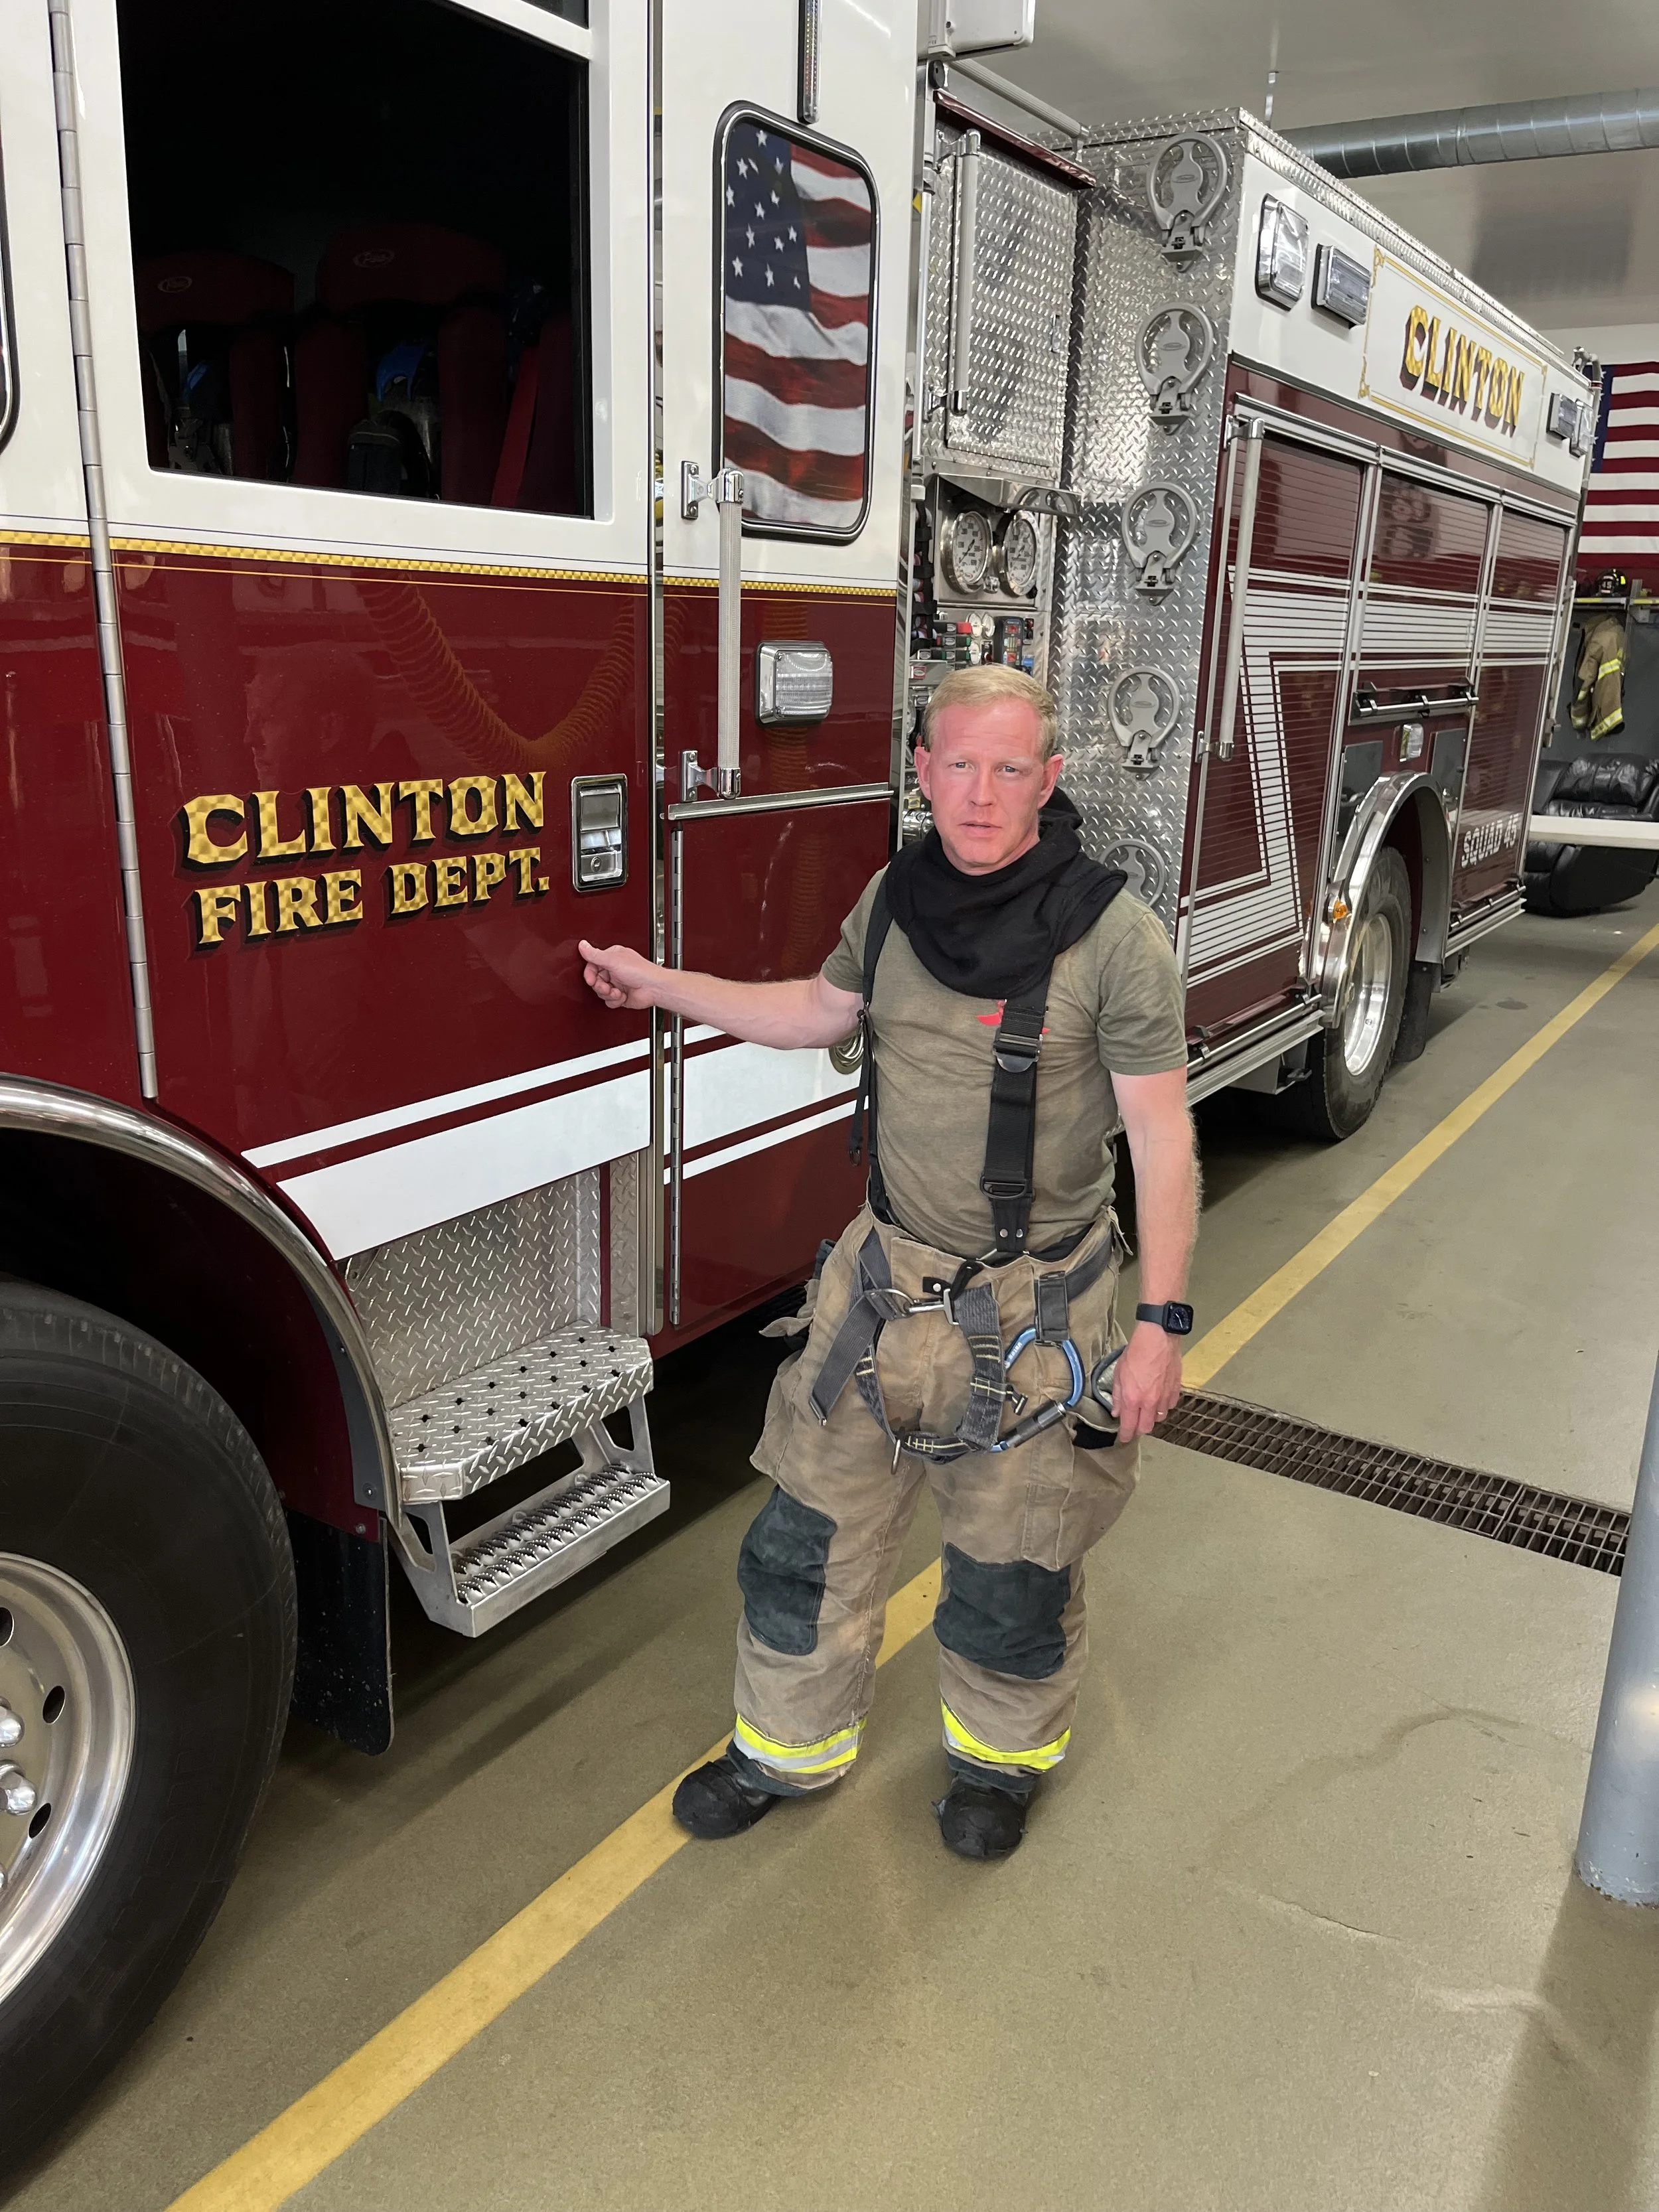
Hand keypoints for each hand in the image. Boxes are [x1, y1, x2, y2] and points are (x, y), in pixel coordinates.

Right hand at [579, 940, 660, 1011]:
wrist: (654, 988)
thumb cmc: (640, 971)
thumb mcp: (613, 960)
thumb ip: (595, 955)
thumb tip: (582, 945)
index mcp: (612, 957)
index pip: (592, 965)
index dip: (590, 974)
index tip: (591, 979)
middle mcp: (614, 970)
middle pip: (595, 980)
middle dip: (600, 986)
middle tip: (607, 987)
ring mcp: (617, 983)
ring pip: (601, 992)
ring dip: (608, 994)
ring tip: (617, 992)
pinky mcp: (620, 995)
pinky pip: (609, 1001)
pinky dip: (615, 1001)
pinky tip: (622, 997)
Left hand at [1109, 1321, 1183, 1442]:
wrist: (1158, 1338)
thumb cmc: (1136, 1352)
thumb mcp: (1119, 1373)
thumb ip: (1118, 1396)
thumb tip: (1117, 1411)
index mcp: (1133, 1399)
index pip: (1129, 1426)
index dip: (1125, 1435)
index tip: (1124, 1437)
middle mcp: (1150, 1402)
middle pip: (1146, 1428)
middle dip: (1139, 1429)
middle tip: (1134, 1424)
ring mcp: (1165, 1397)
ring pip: (1159, 1418)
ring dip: (1152, 1417)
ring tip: (1146, 1409)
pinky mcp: (1176, 1390)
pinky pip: (1170, 1406)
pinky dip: (1164, 1406)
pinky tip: (1159, 1398)